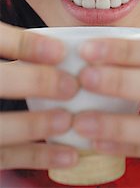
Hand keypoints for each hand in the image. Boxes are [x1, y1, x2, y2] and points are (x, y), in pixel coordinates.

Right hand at [0, 21, 78, 169]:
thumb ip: (17, 45)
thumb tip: (67, 48)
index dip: (26, 45)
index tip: (62, 51)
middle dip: (35, 82)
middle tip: (71, 86)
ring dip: (34, 124)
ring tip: (67, 121)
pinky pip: (3, 156)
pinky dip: (37, 157)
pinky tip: (69, 154)